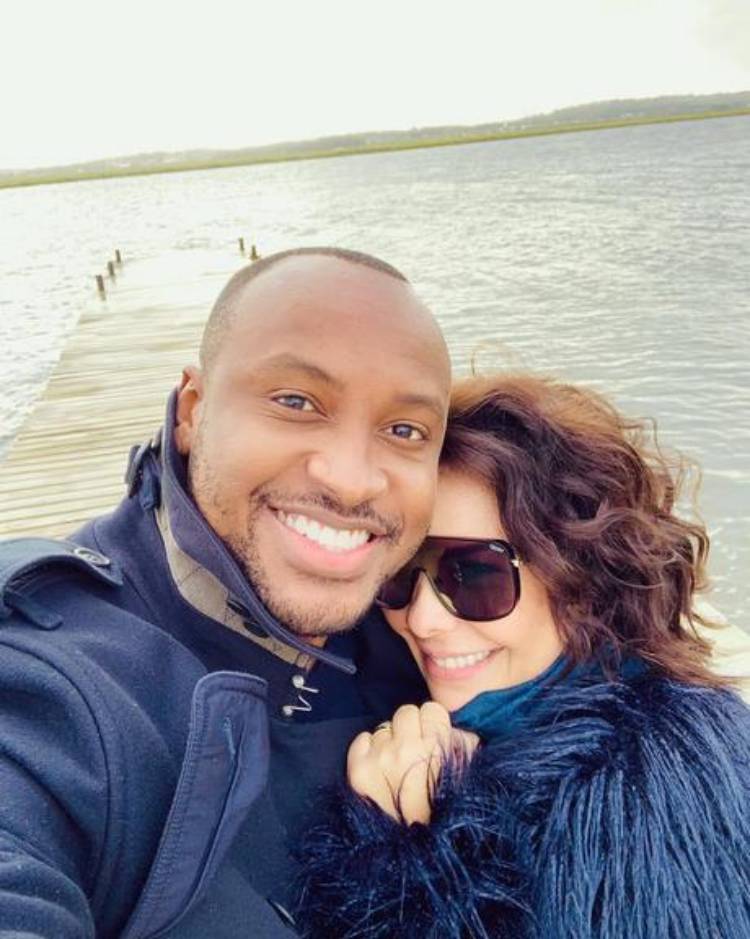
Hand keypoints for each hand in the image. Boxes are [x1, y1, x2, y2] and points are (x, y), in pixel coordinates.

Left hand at [347, 702, 478, 824]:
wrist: (421, 857)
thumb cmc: (449, 812)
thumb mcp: (469, 772)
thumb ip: (462, 742)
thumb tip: (450, 726)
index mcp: (437, 746)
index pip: (430, 709)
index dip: (433, 724)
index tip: (433, 740)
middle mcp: (406, 748)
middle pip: (406, 713)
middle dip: (412, 730)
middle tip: (416, 753)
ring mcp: (380, 758)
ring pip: (384, 727)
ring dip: (391, 742)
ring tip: (399, 768)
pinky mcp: (358, 771)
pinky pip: (362, 739)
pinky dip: (370, 750)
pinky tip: (380, 769)